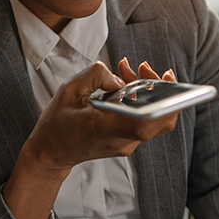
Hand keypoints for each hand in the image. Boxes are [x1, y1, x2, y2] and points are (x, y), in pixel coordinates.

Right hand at [23, 59, 178, 172]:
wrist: (51, 151)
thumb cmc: (58, 123)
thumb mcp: (69, 90)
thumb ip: (95, 75)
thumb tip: (121, 78)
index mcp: (104, 128)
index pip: (143, 124)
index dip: (163, 104)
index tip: (166, 81)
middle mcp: (121, 140)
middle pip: (158, 118)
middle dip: (158, 87)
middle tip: (143, 67)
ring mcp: (127, 144)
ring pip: (153, 117)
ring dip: (148, 91)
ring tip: (127, 72)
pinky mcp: (128, 141)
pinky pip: (144, 120)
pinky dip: (141, 100)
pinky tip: (126, 85)